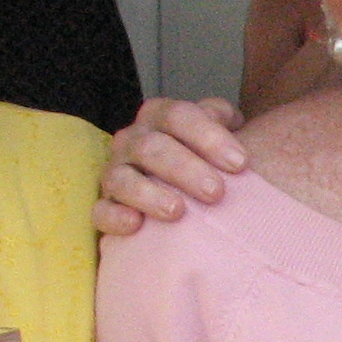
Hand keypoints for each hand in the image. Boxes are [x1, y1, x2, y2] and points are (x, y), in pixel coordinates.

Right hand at [92, 96, 247, 236]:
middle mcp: (133, 140)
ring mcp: (115, 172)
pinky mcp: (105, 205)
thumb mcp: (218, 135)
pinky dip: (115, 217)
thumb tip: (230, 120)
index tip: (240, 164)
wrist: (182, 189)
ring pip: (122, 178)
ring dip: (149, 194)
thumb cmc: (207, 160)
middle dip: (185, 169)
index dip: (209, 137)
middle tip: (216, 192)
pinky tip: (135, 225)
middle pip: (152, 147)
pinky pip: (101, 211)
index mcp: (160, 116)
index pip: (178, 116)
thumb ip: (225, 121)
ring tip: (177, 211)